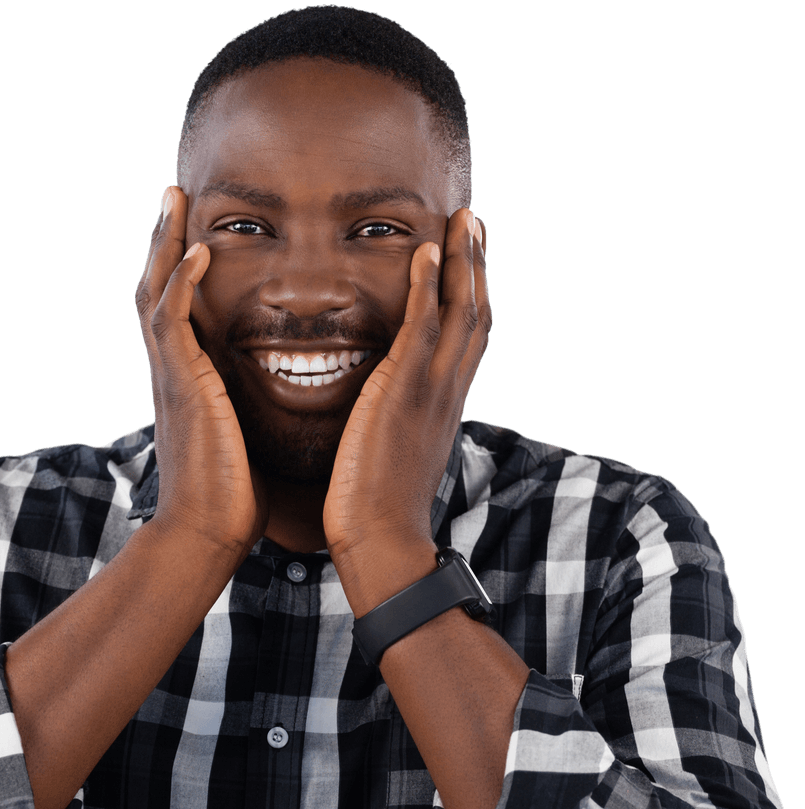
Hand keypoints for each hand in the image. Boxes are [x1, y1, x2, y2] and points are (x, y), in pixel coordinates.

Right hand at [136, 186, 267, 565]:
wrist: (207, 531)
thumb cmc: (232, 492)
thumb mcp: (244, 434)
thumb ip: (251, 406)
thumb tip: (286, 398)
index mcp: (190, 377)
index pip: (179, 307)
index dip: (184, 266)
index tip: (197, 227)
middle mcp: (173, 367)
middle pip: (158, 285)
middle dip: (163, 238)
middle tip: (172, 193)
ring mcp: (172, 373)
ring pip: (155, 290)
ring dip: (164, 242)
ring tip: (174, 198)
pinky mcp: (181, 383)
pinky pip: (171, 320)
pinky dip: (182, 282)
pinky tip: (200, 249)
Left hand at [323, 209, 488, 610]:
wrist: (381, 539)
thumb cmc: (379, 506)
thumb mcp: (398, 456)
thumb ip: (401, 426)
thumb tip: (390, 416)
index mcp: (445, 404)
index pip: (468, 338)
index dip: (473, 295)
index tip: (469, 259)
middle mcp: (448, 390)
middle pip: (477, 313)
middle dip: (477, 265)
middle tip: (476, 222)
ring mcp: (431, 389)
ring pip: (461, 311)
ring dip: (462, 261)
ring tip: (461, 220)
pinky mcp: (404, 391)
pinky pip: (422, 325)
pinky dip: (425, 284)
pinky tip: (424, 249)